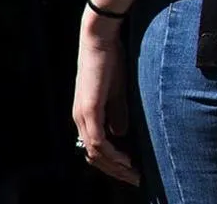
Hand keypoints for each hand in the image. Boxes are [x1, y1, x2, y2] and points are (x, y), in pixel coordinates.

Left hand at [72, 11, 139, 185]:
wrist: (99, 38)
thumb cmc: (109, 59)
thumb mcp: (116, 90)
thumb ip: (117, 112)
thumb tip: (120, 134)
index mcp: (85, 114)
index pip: (96, 147)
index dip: (113, 162)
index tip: (132, 169)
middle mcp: (80, 119)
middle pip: (95, 157)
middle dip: (116, 171)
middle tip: (135, 179)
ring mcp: (83, 115)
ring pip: (96, 154)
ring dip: (116, 167)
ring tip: (134, 174)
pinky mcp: (90, 110)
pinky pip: (99, 142)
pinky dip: (112, 155)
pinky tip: (126, 160)